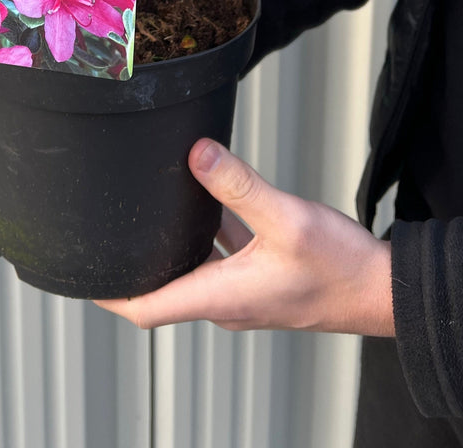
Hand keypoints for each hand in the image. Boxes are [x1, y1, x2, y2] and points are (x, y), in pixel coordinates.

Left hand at [93, 138, 394, 334]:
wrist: (382, 291)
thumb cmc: (340, 267)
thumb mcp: (287, 218)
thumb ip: (238, 185)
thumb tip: (195, 154)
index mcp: (221, 297)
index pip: (147, 308)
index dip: (108, 293)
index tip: (79, 272)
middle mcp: (225, 302)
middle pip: (160, 289)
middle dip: (130, 264)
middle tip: (104, 231)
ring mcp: (242, 293)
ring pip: (189, 270)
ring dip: (167, 246)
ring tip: (143, 211)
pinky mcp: (258, 279)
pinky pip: (217, 258)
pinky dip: (202, 235)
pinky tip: (204, 199)